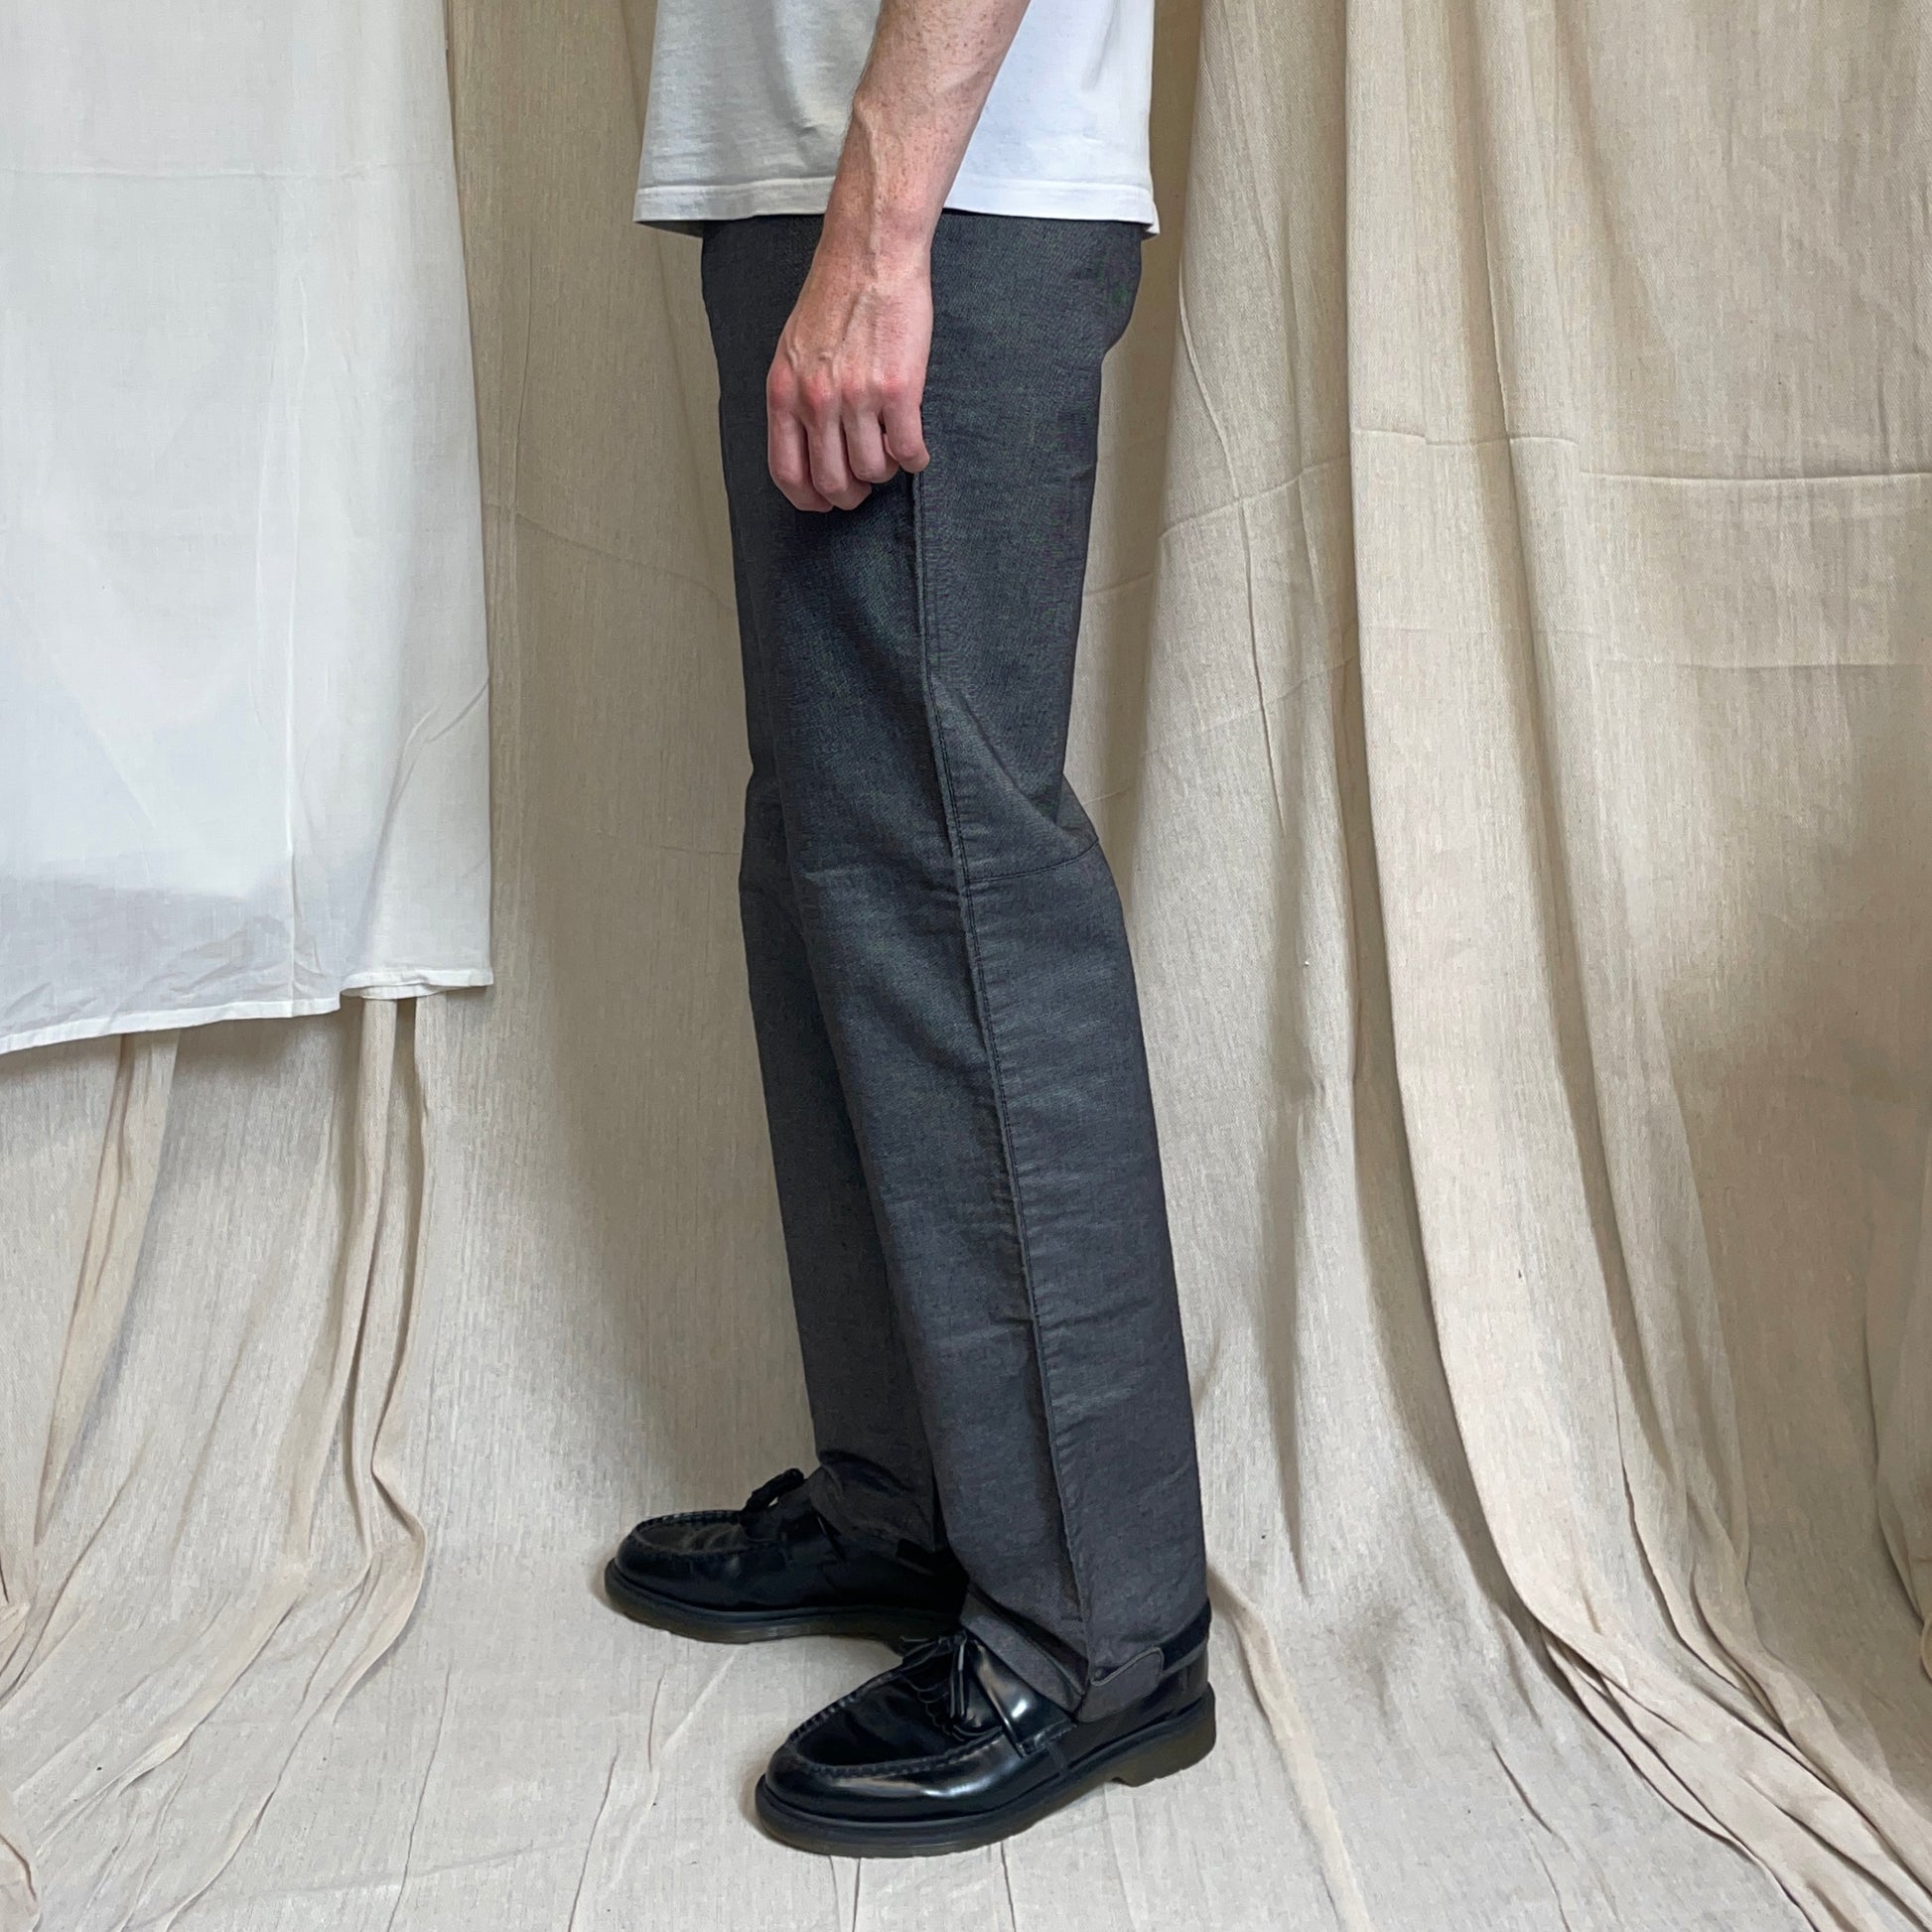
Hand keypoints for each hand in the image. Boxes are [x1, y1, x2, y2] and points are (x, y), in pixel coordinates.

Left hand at [766, 233, 933, 512]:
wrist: (870, 255)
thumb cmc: (836, 294)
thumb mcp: (793, 349)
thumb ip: (795, 396)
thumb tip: (805, 441)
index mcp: (785, 393)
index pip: (788, 472)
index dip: (808, 499)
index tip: (823, 503)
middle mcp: (817, 401)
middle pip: (833, 482)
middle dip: (851, 494)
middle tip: (864, 486)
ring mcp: (858, 398)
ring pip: (873, 470)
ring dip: (886, 470)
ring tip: (891, 450)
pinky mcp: (898, 391)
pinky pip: (908, 450)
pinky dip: (915, 459)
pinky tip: (916, 450)